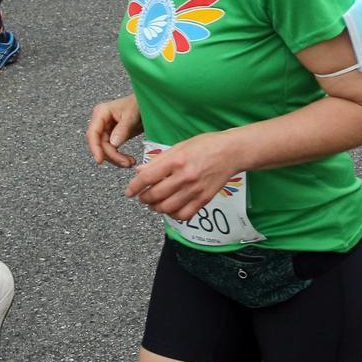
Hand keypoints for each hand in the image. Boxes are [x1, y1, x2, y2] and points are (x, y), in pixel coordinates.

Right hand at [85, 94, 143, 168]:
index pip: (93, 133)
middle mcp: (100, 121)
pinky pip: (111, 149)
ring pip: (105, 149)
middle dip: (112, 155)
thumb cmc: (139, 104)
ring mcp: (105, 129)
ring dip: (116, 158)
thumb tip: (113, 144)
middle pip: (99, 144)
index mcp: (101, 112)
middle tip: (126, 163)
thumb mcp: (132, 115)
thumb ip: (123, 129)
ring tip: (130, 162)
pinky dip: (118, 156)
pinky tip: (128, 160)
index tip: (100, 160)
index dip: (95, 148)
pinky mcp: (111, 135)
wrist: (146, 104)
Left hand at [124, 133, 240, 221]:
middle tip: (141, 197)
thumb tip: (140, 171)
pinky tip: (170, 209)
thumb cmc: (207, 145)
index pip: (147, 178)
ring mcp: (195, 189)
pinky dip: (173, 215)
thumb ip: (159, 160)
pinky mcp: (204, 199)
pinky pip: (184, 214)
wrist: (232, 152)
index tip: (129, 191)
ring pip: (167, 208)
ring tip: (153, 204)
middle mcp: (185, 176)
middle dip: (143, 198)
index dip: (134, 187)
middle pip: (155, 195)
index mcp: (177, 160)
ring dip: (155, 208)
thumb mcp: (180, 146)